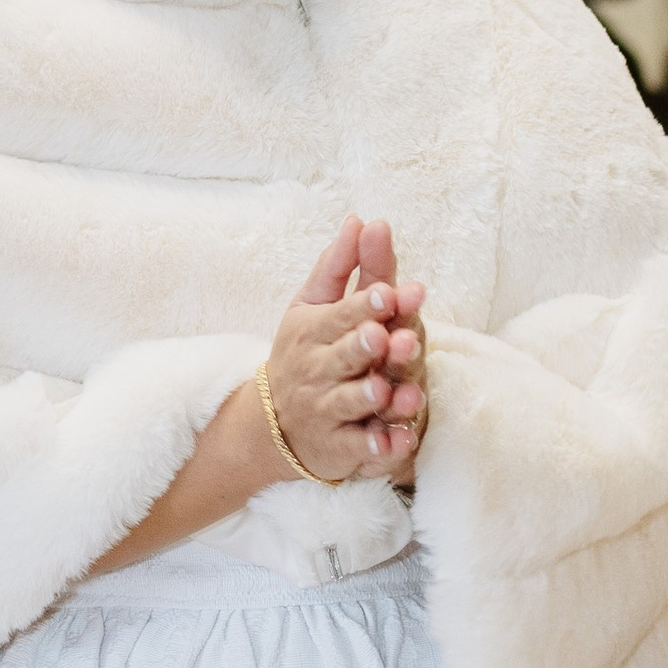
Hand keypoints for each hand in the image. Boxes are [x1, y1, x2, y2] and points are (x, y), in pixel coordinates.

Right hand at [260, 214, 427, 483]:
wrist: (273, 423)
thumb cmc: (304, 351)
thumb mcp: (314, 306)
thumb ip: (342, 266)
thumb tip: (362, 219)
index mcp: (313, 331)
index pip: (340, 315)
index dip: (365, 305)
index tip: (389, 293)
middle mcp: (318, 370)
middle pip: (344, 357)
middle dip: (363, 347)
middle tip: (384, 336)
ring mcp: (327, 410)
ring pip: (350, 403)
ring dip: (370, 396)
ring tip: (387, 388)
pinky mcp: (340, 446)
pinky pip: (358, 449)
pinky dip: (376, 448)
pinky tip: (394, 441)